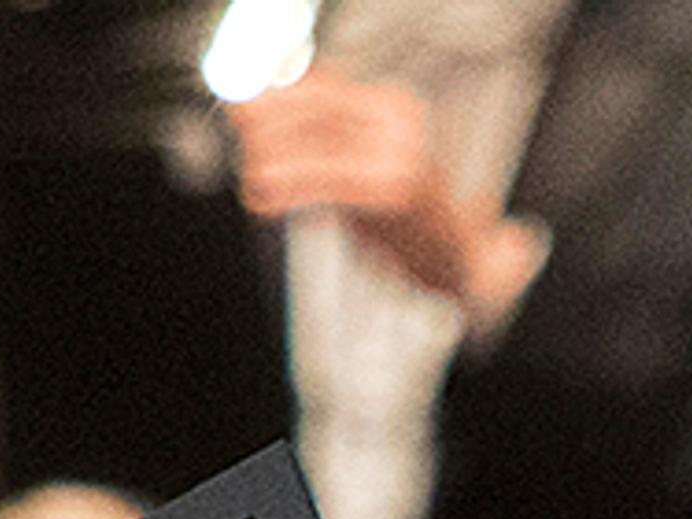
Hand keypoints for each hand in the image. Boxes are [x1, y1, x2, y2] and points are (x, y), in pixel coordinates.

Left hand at [225, 69, 512, 307]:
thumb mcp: (366, 166)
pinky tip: (263, 198)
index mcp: (393, 106)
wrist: (451, 258)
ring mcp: (400, 156)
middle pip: (322, 110)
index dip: (280, 92)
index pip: (328, 86)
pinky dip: (289, 189)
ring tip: (250, 172)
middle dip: (274, 120)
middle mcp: (399, 122)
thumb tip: (265, 118)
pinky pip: (328, 184)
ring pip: (322, 146)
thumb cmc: (399, 217)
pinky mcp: (393, 193)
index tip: (243, 103)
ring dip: (276, 158)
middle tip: (240, 132)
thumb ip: (325, 140)